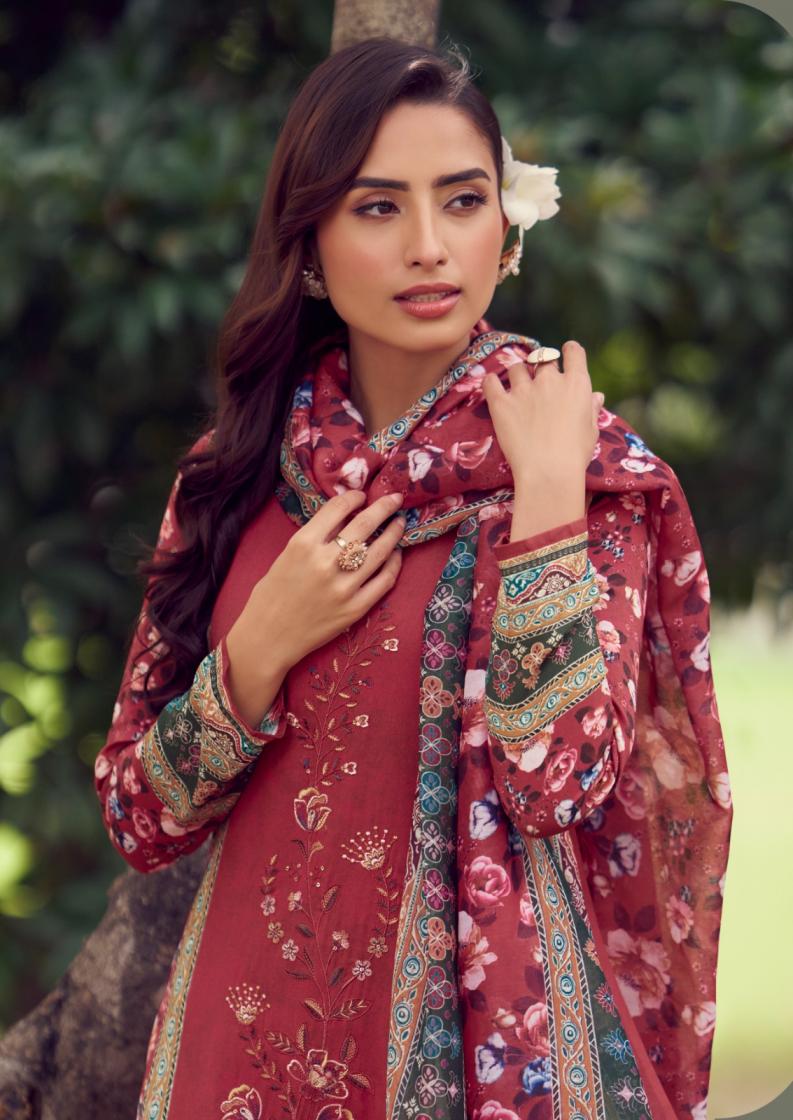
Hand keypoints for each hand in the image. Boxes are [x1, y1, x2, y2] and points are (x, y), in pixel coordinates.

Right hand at [227, 490, 404, 681]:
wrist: (267, 638)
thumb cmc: (271, 595)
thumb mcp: (285, 556)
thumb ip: (314, 538)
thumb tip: (344, 519)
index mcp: (303, 544)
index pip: (338, 509)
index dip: (354, 497)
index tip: (362, 495)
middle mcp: (325, 562)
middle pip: (365, 525)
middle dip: (383, 507)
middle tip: (394, 499)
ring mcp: (344, 587)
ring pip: (380, 551)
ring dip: (394, 534)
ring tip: (399, 524)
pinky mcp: (355, 609)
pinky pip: (384, 580)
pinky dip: (394, 564)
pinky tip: (396, 555)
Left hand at [481, 339, 602, 488]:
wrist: (548, 472)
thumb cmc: (575, 455)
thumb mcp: (591, 431)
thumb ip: (592, 409)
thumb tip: (596, 396)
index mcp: (576, 384)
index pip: (574, 352)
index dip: (569, 352)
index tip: (565, 358)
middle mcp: (550, 380)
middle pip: (543, 359)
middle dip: (542, 368)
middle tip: (540, 384)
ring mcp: (524, 390)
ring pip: (517, 368)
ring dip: (518, 375)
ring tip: (517, 390)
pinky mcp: (501, 403)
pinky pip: (490, 382)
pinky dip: (490, 382)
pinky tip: (492, 385)